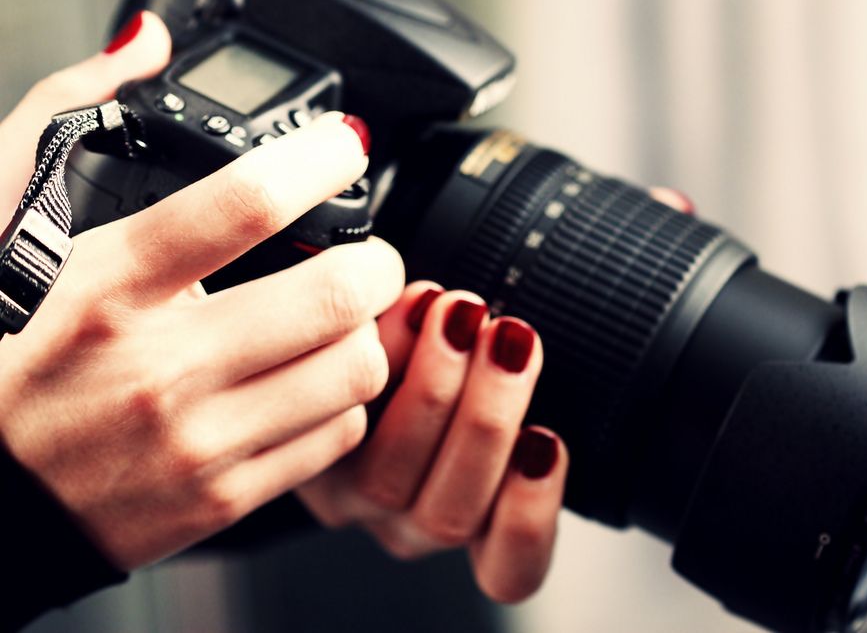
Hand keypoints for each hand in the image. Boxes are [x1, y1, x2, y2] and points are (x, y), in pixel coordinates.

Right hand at [0, 12, 403, 569]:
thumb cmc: (2, 357)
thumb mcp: (7, 225)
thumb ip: (65, 119)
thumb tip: (141, 43)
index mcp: (107, 286)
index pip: (246, 203)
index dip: (320, 159)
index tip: (344, 146)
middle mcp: (159, 369)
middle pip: (338, 294)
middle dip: (376, 259)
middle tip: (365, 251)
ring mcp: (197, 442)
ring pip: (356, 370)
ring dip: (365, 333)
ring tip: (336, 320)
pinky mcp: (223, 497)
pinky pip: (337, 438)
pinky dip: (342, 401)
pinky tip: (307, 384)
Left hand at [297, 284, 568, 603]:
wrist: (371, 321)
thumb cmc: (467, 351)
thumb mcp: (505, 375)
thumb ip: (519, 377)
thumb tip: (527, 343)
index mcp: (477, 518)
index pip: (509, 568)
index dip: (530, 516)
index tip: (545, 441)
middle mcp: (412, 520)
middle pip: (450, 514)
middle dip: (487, 419)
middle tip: (511, 338)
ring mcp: (353, 494)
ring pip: (388, 478)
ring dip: (433, 388)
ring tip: (458, 314)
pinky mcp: (309, 446)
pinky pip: (337, 425)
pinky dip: (379, 361)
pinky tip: (409, 310)